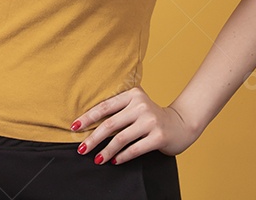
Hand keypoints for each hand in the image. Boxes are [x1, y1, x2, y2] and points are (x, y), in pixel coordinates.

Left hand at [70, 87, 198, 164]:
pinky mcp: (158, 137)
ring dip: (106, 151)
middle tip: (81, 149)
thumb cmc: (152, 117)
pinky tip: (114, 161)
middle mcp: (141, 105)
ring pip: (120, 138)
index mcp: (133, 95)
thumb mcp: (136, 107)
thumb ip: (118, 111)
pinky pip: (134, 149)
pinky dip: (122, 157)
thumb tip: (89, 126)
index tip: (74, 127)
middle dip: (92, 138)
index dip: (88, 117)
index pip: (105, 106)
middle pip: (110, 124)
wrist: (181, 125)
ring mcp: (151, 121)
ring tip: (97, 159)